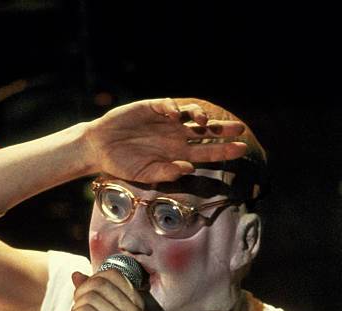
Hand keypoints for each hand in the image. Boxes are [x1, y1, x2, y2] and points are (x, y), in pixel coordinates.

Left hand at [69, 269, 143, 310]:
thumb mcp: (99, 308)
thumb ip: (90, 289)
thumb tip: (76, 274)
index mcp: (136, 300)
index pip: (112, 274)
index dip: (93, 280)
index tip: (86, 295)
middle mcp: (134, 310)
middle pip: (99, 283)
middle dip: (82, 293)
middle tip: (79, 308)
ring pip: (90, 297)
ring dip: (77, 307)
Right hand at [86, 98, 247, 182]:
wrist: (100, 148)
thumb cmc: (123, 165)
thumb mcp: (144, 174)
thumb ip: (165, 172)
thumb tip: (188, 168)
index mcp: (178, 154)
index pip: (206, 152)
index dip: (224, 151)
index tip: (241, 149)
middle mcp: (176, 136)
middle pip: (205, 132)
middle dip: (223, 130)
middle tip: (240, 128)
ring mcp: (165, 121)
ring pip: (190, 116)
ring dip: (200, 117)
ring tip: (204, 122)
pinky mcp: (152, 108)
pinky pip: (167, 105)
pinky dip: (172, 108)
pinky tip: (174, 114)